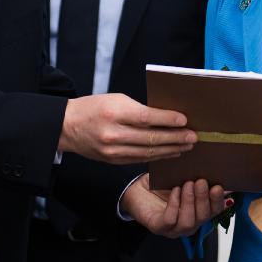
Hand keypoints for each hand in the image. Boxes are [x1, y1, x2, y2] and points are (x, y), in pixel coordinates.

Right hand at [58, 93, 196, 164]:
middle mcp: (113, 134)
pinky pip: (140, 159)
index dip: (167, 119)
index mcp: (114, 113)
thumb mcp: (116, 99)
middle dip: (175, 138)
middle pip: (150, 138)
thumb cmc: (94, 107)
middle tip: (193, 136)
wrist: (68, 126)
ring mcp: (113, 151)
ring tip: (187, 146)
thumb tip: (166, 117)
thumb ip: (139, 109)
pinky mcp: (113, 161)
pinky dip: (158, 156)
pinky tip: (170, 153)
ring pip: (148, 152)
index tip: (184, 120)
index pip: (146, 118)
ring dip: (171, 150)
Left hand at [120, 174, 225, 237]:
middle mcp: (188, 223)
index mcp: (197, 212)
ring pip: (188, 222)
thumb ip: (197, 178)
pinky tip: (174, 190)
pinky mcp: (158, 227)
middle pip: (203, 217)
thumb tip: (216, 171)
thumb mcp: (181, 178)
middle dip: (203, 198)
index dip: (218, 200)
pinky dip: (174, 205)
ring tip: (187, 184)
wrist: (136, 189)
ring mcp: (173, 228)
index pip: (214, 210)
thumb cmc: (161, 184)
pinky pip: (170, 220)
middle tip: (200, 181)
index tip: (218, 185)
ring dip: (190, 202)